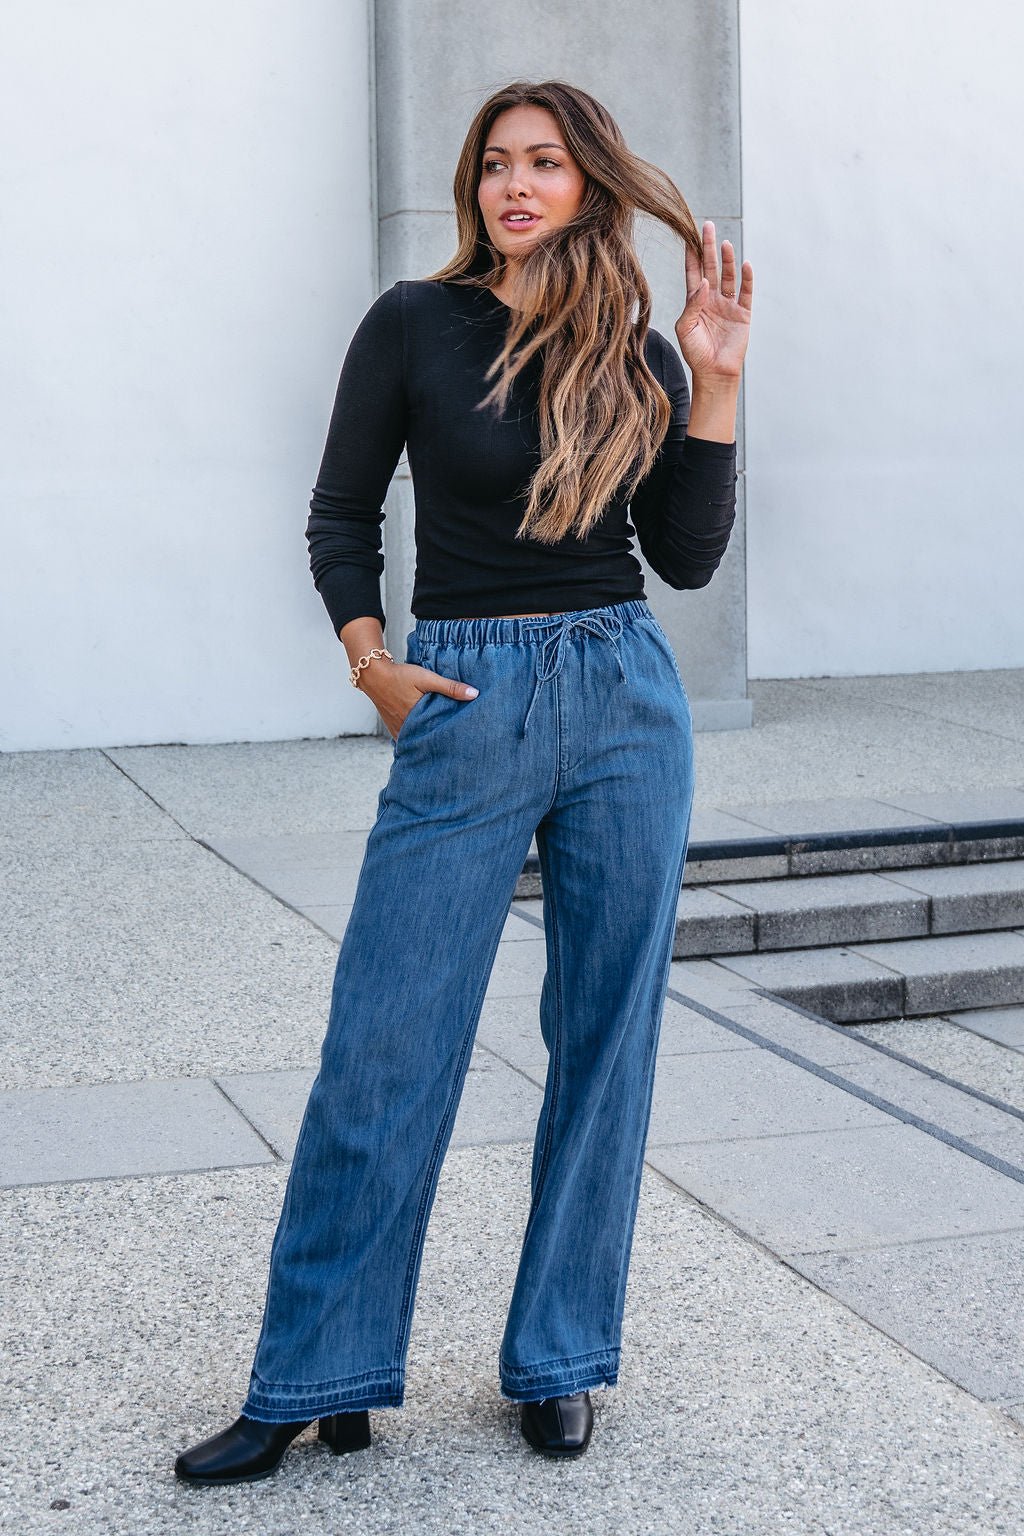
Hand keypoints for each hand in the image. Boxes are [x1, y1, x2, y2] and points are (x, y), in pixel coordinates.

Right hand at [358, 659, 478, 741]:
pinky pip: (406, 738)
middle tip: (456, 746)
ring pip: (416, 740)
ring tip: (442, 744)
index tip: (462, 740)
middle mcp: (406, 729)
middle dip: (440, 743)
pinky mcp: (393, 728)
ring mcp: (398, 730)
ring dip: (427, 740)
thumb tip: (474, 694)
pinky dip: (415, 738)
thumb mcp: (427, 678)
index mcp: (417, 719)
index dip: (450, 738)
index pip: (438, 735)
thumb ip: (450, 687)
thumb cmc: (400, 676)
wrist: (374, 675)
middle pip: (427, 740)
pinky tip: (424, 737)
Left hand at [675, 220, 752, 382]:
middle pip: (711, 267)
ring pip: (728, 276)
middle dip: (709, 247)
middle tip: (708, 226)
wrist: (714, 373)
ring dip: (727, 259)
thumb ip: (692, 304)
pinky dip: (747, 278)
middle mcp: (712, 299)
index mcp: (695, 301)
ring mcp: (728, 305)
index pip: (693, 272)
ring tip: (724, 243)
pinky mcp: (743, 313)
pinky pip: (746, 291)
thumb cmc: (695, 353)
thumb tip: (704, 283)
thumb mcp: (685, 328)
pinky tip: (745, 264)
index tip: (689, 235)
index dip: (692, 254)